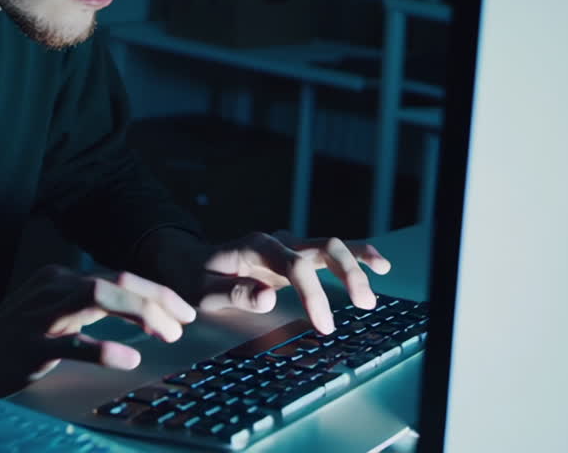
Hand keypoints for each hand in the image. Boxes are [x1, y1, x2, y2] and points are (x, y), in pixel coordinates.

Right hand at [0, 264, 196, 401]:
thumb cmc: (12, 340)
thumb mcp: (50, 311)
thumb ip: (86, 306)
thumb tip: (134, 309)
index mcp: (60, 278)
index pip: (119, 276)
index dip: (157, 292)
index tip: (184, 311)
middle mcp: (54, 288)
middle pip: (117, 282)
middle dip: (158, 300)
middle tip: (185, 323)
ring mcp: (41, 315)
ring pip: (99, 299)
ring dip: (141, 316)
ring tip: (168, 336)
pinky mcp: (31, 345)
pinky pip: (74, 344)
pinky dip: (105, 349)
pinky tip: (129, 359)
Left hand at [194, 231, 390, 333]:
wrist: (187, 260)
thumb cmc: (194, 278)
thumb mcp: (202, 292)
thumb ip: (234, 294)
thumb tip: (268, 298)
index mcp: (256, 247)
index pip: (294, 266)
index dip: (313, 294)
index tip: (325, 326)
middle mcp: (276, 242)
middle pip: (321, 247)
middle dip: (346, 272)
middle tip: (364, 303)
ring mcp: (287, 247)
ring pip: (330, 245)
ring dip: (356, 263)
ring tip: (380, 277)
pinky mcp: (294, 256)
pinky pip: (328, 252)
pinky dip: (354, 256)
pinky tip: (377, 266)